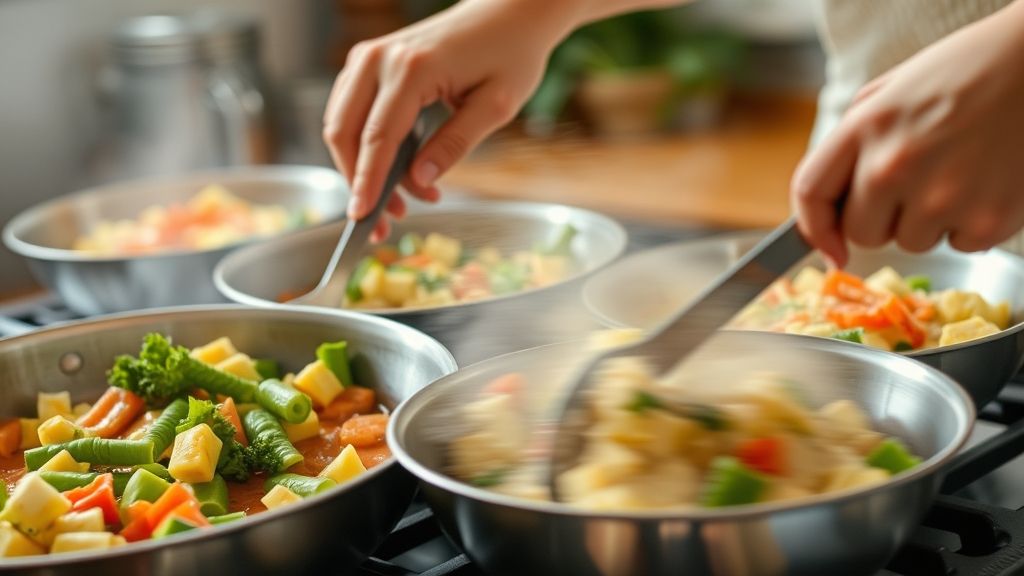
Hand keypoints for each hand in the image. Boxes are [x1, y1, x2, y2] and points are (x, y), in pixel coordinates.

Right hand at [322, 0, 579, 239]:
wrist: (507, 14)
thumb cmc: (509, 55)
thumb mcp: (495, 107)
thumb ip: (455, 144)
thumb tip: (420, 180)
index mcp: (413, 68)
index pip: (378, 137)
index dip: (367, 182)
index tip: (362, 217)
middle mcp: (380, 58)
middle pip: (345, 132)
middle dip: (359, 182)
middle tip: (387, 221)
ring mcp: (369, 56)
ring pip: (341, 124)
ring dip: (360, 168)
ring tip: (400, 200)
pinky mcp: (369, 61)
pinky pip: (350, 111)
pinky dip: (364, 146)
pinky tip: (397, 170)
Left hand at [791, 1, 1023, 266]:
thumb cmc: (966, 72)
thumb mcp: (892, 91)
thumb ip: (853, 142)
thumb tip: (828, 204)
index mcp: (866, 127)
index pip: (811, 193)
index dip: (814, 228)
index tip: (827, 247)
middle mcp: (895, 165)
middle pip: (861, 233)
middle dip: (881, 219)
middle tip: (915, 185)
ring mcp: (941, 197)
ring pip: (911, 242)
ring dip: (928, 220)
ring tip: (958, 171)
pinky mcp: (986, 220)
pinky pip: (960, 245)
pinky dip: (971, 224)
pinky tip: (986, 182)